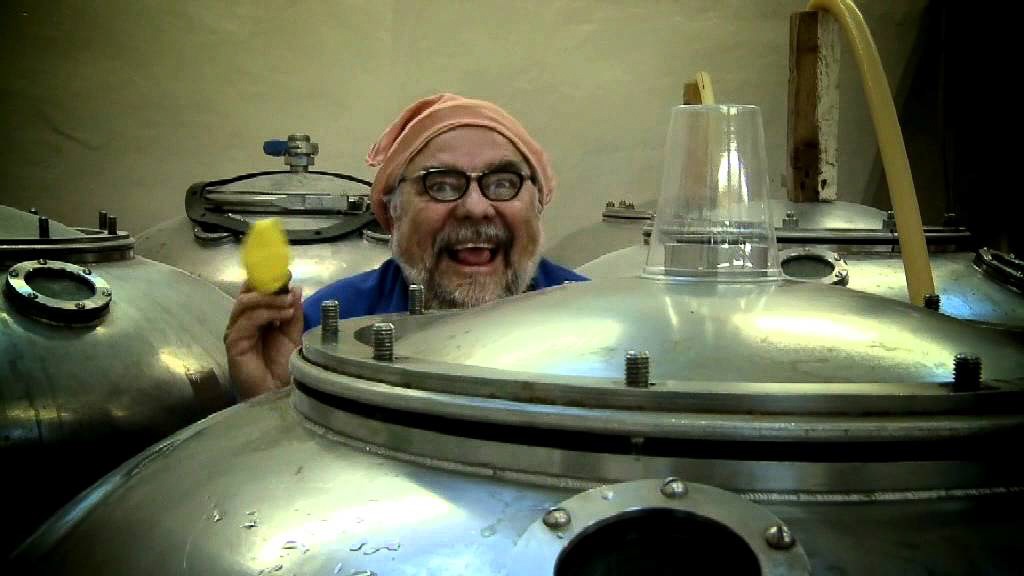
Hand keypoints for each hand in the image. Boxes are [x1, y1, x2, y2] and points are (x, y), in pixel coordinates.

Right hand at [223, 284, 302, 399]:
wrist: (279, 393)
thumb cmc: (285, 367)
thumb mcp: (293, 335)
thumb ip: (293, 313)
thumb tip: (295, 288)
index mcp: (256, 319)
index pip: (254, 293)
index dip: (267, 281)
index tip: (287, 275)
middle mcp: (242, 323)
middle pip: (246, 294)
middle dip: (267, 287)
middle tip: (287, 286)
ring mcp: (236, 333)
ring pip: (245, 304)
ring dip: (269, 299)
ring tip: (289, 302)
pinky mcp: (233, 343)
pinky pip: (246, 321)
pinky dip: (266, 313)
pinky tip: (284, 314)